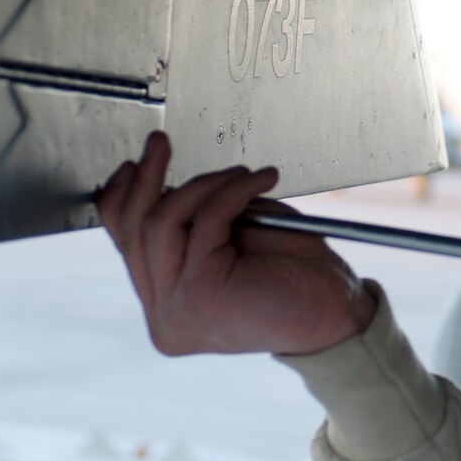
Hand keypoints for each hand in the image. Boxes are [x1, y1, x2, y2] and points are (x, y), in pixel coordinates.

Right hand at [95, 132, 376, 357]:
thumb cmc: (296, 278)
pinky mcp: (202, 292)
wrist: (339, 314)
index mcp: (168, 308)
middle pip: (135, 231)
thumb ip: (189, 222)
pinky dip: (232, 190)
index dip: (122, 198)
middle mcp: (165, 317)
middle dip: (147, 178)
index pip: (127, 246)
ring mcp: (179, 308)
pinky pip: (205, 220)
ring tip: (239, 174)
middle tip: (159, 143)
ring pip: (161, 223)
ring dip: (202, 184)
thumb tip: (155, 180)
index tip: (133, 165)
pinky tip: (259, 180)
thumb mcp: (230, 239)